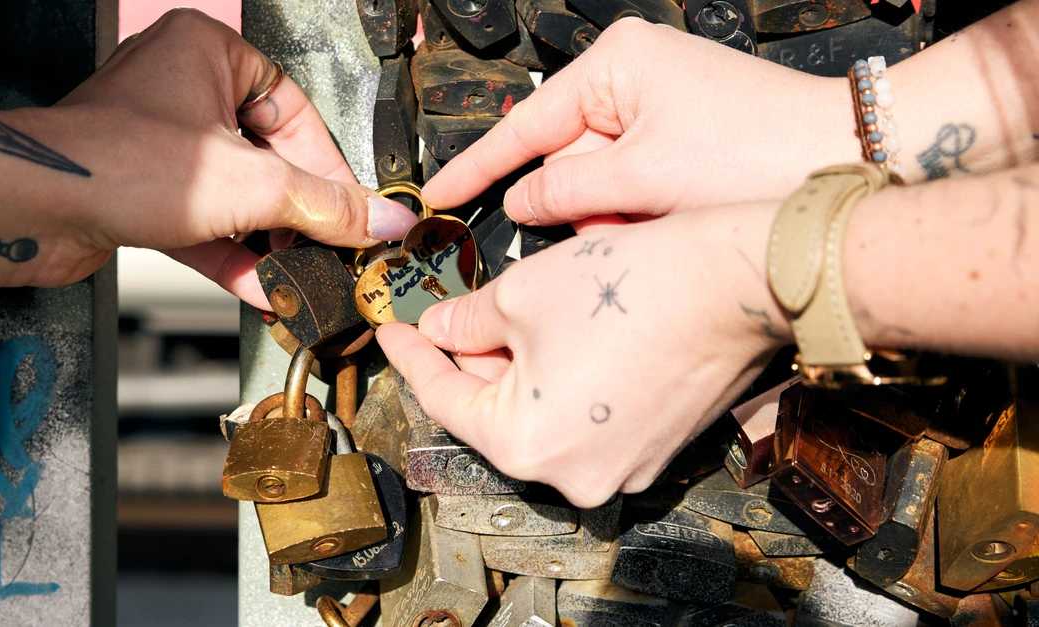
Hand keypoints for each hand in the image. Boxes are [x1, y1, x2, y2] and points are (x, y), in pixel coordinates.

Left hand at [0, 8, 415, 306]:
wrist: (29, 210)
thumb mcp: (249, 185)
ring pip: (235, 194)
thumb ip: (324, 205)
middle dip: (298, 210)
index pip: (294, 110)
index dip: (328, 165)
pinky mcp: (143, 191)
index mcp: (209, 53)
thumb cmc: (116, 162)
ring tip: (305, 273)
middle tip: (334, 245)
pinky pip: (203, 221)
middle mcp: (182, 90)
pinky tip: (267, 288)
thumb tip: (382, 219)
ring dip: (269, 239)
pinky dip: (233, 253)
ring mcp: (160, 144)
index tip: (355, 209)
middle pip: (267, 155)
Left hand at [377, 200, 790, 506]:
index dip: (413, 355)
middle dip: (472, 359)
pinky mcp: (651, 449)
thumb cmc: (638, 288)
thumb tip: (442, 326)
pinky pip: (586, 418)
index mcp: (527, 445)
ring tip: (517, 312)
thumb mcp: (522, 292)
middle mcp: (573, 476)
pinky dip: (565, 380)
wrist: (738, 282)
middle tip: (454, 311)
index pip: (445, 399)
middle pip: (496, 413)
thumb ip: (466, 319)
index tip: (394, 332)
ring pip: (542, 415)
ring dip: (522, 367)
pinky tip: (566, 334)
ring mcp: (619, 469)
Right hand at [421, 17, 861, 225]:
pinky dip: (644, 216)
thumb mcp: (642, 178)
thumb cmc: (755, 151)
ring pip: (603, 184)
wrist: (846, 158)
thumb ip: (566, 192)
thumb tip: (520, 205)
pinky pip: (636, 188)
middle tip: (615, 227)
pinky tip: (674, 224)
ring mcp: (660, 110)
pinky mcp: (683, 141)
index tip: (439, 195)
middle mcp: (634, 80)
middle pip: (569, 161)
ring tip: (660, 225)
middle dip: (585, 207)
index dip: (478, 167)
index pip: (525, 125)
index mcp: (616, 67)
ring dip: (617, 218)